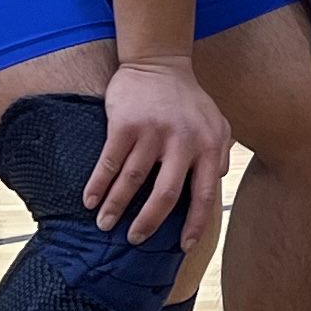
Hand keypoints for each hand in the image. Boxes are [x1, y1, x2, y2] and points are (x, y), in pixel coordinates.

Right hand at [94, 58, 232, 248]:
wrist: (158, 63)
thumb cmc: (188, 99)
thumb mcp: (217, 123)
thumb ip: (220, 153)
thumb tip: (217, 182)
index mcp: (207, 146)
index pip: (204, 195)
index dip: (194, 225)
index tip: (182, 247)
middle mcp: (181, 142)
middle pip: (165, 195)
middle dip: (148, 223)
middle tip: (135, 240)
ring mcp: (152, 132)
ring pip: (132, 181)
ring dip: (115, 207)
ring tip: (105, 224)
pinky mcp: (125, 124)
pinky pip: (110, 162)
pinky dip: (98, 185)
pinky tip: (90, 200)